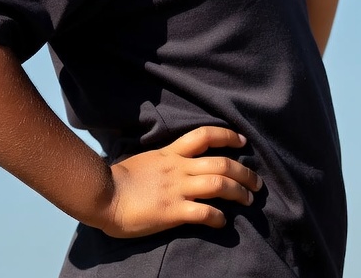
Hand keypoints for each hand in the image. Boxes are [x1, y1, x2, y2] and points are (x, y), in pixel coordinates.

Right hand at [94, 126, 261, 237]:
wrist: (104, 194)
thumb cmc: (121, 179)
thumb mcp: (147, 160)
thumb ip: (165, 160)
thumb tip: (178, 163)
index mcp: (171, 153)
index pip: (204, 136)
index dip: (227, 136)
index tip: (242, 141)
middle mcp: (178, 168)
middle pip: (221, 163)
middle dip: (243, 172)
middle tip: (256, 182)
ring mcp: (177, 189)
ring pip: (218, 185)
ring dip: (238, 192)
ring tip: (248, 200)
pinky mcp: (172, 211)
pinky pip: (203, 213)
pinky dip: (218, 218)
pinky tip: (223, 223)